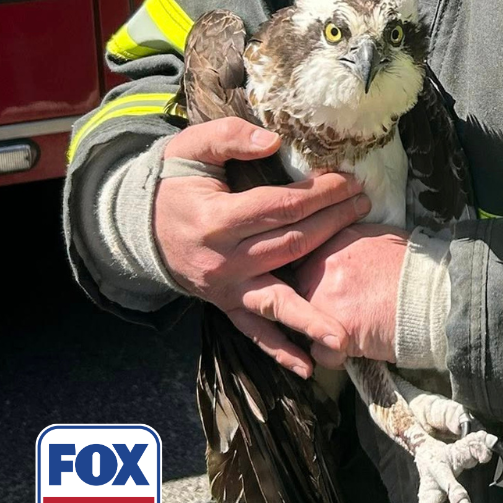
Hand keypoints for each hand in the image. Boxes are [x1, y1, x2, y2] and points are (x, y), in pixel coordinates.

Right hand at [154, 117, 371, 377]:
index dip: (321, 194)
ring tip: (345, 336)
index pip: (283, 207)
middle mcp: (222, 261)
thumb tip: (274, 141)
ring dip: (313, 316)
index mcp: (217, 221)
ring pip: (277, 300)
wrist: (136, 226)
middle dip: (333, 224)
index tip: (350, 181)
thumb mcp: (191, 146)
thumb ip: (230, 137)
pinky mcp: (225, 304)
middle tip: (365, 206)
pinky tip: (308, 366)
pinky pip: (253, 331)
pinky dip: (279, 350)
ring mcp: (225, 288)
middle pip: (292, 244)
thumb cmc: (173, 182)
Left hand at [295, 225, 408, 366]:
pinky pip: (321, 352)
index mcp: (334, 240)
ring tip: (351, 333)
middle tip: (339, 314)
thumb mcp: (381, 238)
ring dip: (322, 333)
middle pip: (296, 293)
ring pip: (304, 325)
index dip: (309, 278)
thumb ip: (351, 241)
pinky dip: (337, 357)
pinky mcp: (336, 330)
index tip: (320, 289)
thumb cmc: (416, 269)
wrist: (437, 296)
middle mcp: (323, 266)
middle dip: (312, 307)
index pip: (300, 260)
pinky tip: (358, 348)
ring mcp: (325, 298)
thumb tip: (341, 247)